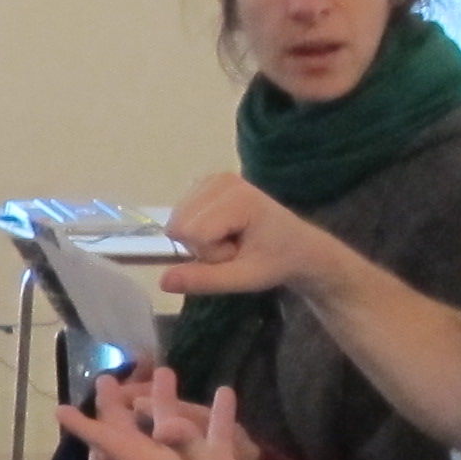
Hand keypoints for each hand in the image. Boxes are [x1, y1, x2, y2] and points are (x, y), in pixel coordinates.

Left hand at [60, 374, 298, 459]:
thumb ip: (187, 444)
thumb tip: (163, 424)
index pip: (109, 446)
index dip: (85, 429)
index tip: (60, 410)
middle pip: (125, 439)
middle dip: (114, 410)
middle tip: (109, 380)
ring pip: (161, 437)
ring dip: (162, 406)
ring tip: (165, 373)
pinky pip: (208, 438)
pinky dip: (213, 417)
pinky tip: (225, 393)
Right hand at [158, 172, 340, 303]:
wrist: (298, 247)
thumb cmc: (276, 262)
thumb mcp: (244, 279)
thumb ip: (205, 279)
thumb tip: (162, 281)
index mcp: (238, 198)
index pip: (191, 234)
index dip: (210, 255)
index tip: (239, 254)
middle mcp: (221, 180)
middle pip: (179, 226)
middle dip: (202, 246)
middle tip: (234, 248)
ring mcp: (212, 178)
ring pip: (176, 222)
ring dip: (199, 239)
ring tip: (231, 239)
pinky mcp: (205, 182)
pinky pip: (180, 215)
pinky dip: (197, 229)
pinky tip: (222, 228)